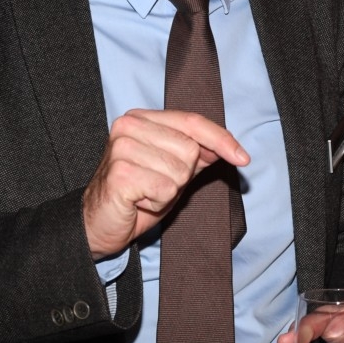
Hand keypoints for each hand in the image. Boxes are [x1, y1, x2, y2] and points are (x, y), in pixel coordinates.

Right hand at [81, 108, 248, 259]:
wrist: (99, 224)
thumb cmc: (137, 194)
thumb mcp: (173, 170)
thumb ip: (198, 154)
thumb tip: (230, 147)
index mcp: (142, 118)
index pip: (193, 122)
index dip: (222, 140)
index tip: (243, 158)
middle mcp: (129, 126)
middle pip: (190, 148)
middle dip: (182, 175)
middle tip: (155, 183)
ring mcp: (122, 148)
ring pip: (180, 171)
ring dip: (169, 190)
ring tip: (146, 192)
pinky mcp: (120, 174)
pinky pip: (166, 189)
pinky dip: (159, 202)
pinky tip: (139, 201)